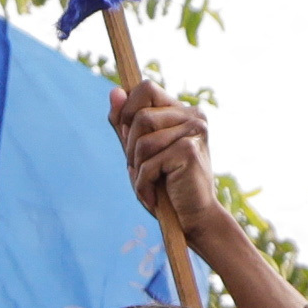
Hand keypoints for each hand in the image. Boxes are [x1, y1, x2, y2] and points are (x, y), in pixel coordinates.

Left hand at [108, 82, 221, 239]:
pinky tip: (155, 196)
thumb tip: (113, 91)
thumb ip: (125, 124)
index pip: (145, 88)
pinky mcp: (189, 150)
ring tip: (150, 182)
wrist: (194, 219)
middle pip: (139, 116)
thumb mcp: (139, 153)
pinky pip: (149, 162)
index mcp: (182, 111)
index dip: (127, 110)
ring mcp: (194, 131)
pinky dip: (144, 183)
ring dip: (138, 167)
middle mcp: (193, 116)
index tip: (129, 137)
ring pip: (142, 140)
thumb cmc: (166, 186)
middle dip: (130, 147)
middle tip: (142, 169)